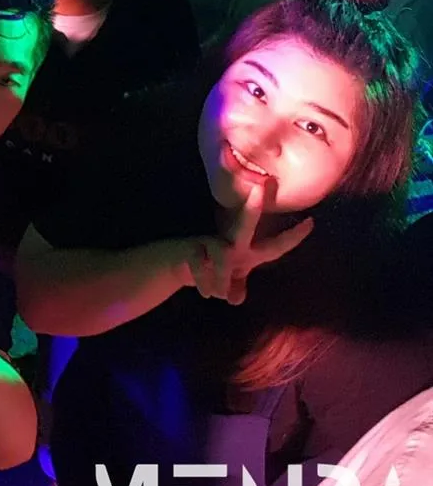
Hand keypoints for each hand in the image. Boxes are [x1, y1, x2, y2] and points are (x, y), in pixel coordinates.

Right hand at [190, 183, 313, 304]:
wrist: (175, 266)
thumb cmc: (209, 271)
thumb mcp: (227, 284)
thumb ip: (236, 288)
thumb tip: (236, 299)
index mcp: (246, 252)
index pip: (274, 246)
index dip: (292, 237)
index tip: (311, 222)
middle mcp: (230, 243)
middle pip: (244, 224)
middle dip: (252, 208)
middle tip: (260, 187)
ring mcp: (209, 242)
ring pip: (223, 257)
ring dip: (221, 279)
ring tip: (216, 294)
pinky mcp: (191, 248)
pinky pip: (201, 266)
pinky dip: (204, 283)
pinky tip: (205, 293)